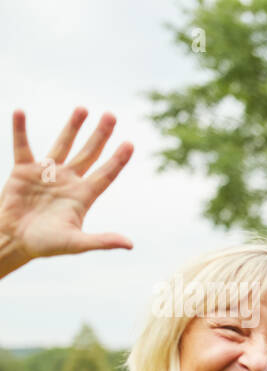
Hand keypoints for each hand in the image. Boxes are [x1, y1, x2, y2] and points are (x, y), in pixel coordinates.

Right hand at [0, 108, 132, 272]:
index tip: (130, 143)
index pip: (105, 173)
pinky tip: (20, 112)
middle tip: (111, 115)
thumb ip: (102, 241)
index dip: (118, 159)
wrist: (14, 240)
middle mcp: (68, 180)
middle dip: (100, 135)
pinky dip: (20, 130)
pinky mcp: (23, 171)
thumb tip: (130, 244)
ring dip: (72, 127)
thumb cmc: (46, 244)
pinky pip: (22, 146)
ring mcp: (46, 173)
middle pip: (89, 153)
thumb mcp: (76, 243)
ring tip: (83, 109)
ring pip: (62, 144)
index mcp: (83, 196)